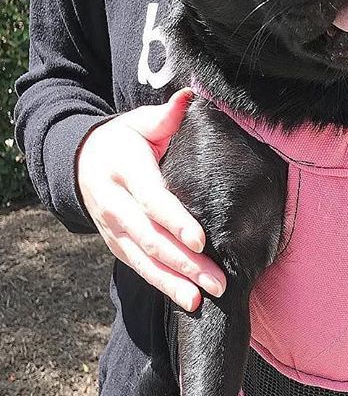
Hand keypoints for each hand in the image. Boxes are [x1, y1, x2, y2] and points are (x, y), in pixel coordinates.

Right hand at [77, 88, 225, 311]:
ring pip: (142, 260)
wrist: (82, 161)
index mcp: (124, 169)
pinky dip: (161, 284)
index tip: (200, 240)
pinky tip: (185, 298)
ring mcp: (112, 227)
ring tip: (202, 300)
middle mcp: (114, 203)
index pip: (152, 199)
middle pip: (150, 238)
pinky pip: (138, 267)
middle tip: (217, 280)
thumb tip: (191, 96)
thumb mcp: (140, 122)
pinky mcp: (115, 243)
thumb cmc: (124, 139)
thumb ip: (166, 115)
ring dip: (173, 282)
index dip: (175, 220)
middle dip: (184, 262)